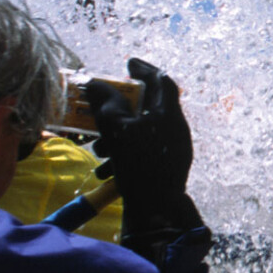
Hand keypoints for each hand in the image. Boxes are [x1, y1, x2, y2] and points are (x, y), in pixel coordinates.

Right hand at [87, 58, 203, 252]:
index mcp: (169, 113)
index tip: (129, 64)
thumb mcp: (116, 129)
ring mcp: (175, 148)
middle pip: (149, 106)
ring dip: (117, 136)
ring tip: (97, 148)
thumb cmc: (138, 164)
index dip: (144, 69)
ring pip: (142, 131)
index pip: (161, 80)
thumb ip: (106, 103)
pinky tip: (105, 169)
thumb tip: (95, 83)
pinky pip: (145, 151)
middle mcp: (176, 127)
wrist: (157, 208)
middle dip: (121, 108)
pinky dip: (125, 154)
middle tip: (103, 107)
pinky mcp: (169, 167)